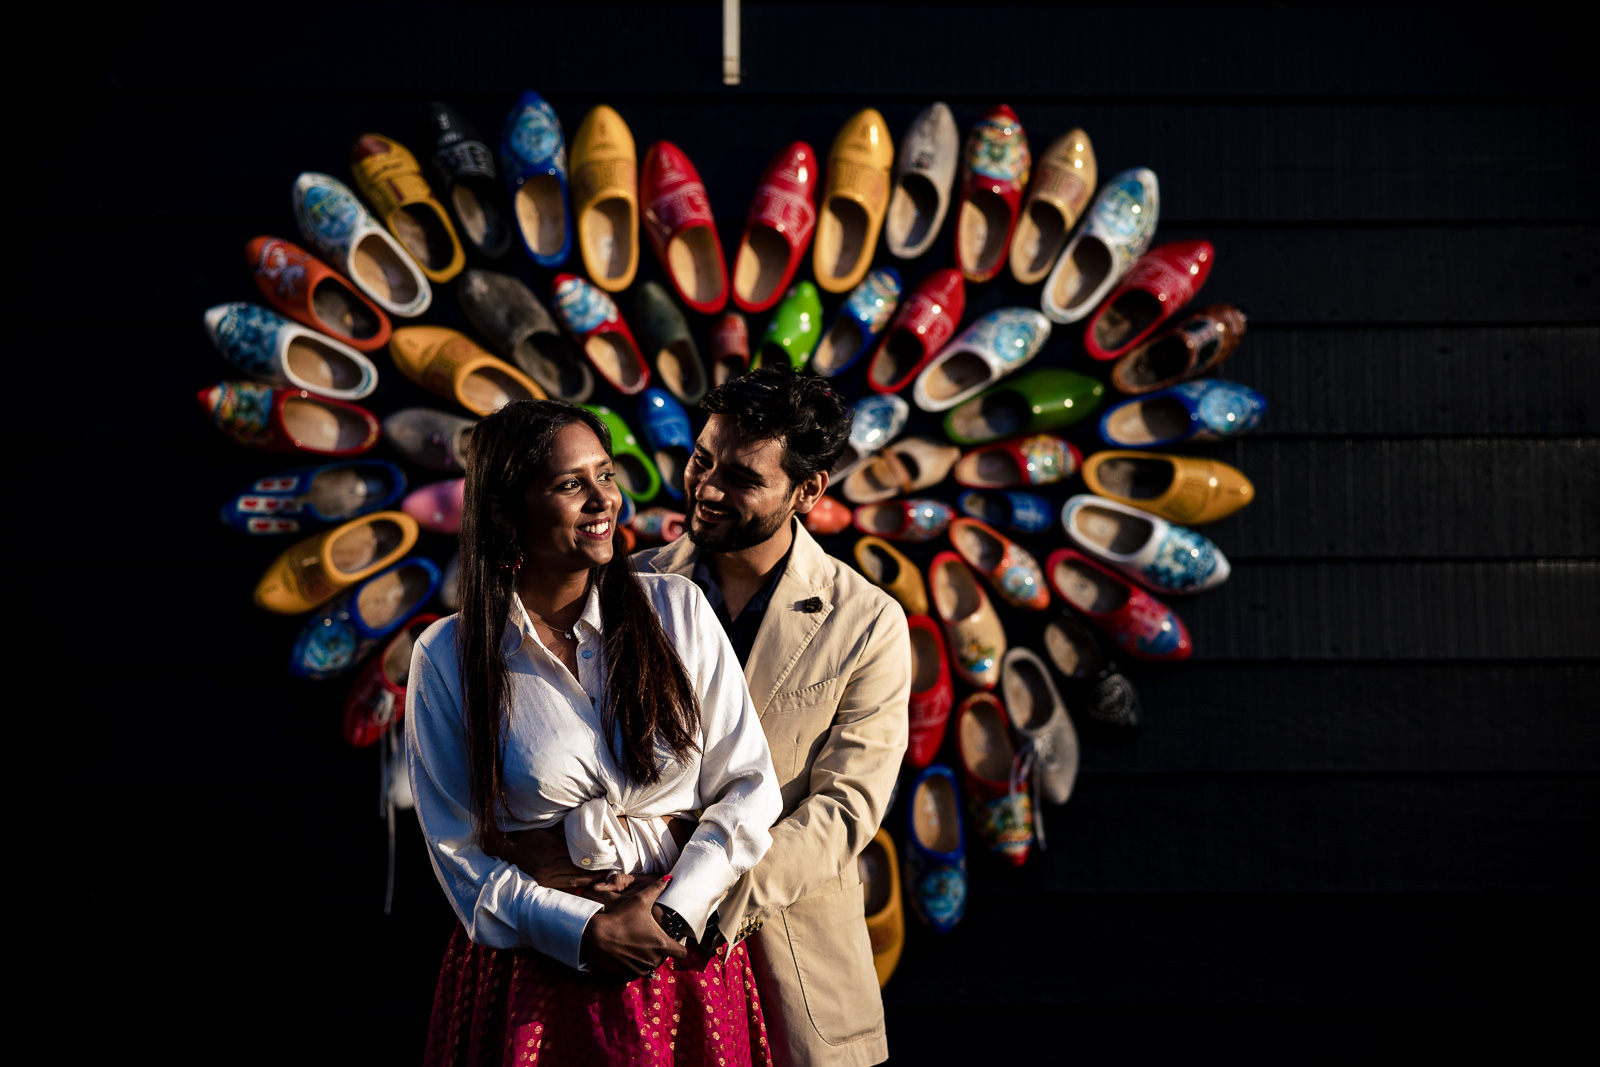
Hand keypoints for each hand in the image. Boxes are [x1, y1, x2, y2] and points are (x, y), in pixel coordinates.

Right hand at [485, 826, 609, 895]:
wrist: (501, 849)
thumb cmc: (523, 835)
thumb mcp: (543, 828)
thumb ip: (563, 829)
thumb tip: (584, 826)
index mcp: (550, 850)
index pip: (580, 855)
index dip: (597, 855)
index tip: (611, 853)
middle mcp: (549, 867)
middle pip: (580, 869)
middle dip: (598, 869)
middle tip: (615, 866)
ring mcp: (545, 878)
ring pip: (575, 881)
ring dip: (591, 879)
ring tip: (607, 877)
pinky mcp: (542, 885)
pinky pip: (565, 887)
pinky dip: (578, 886)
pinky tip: (589, 884)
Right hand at [580, 876, 688, 979]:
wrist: (595, 936)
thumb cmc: (620, 916)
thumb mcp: (639, 900)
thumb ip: (656, 888)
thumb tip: (669, 878)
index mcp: (661, 944)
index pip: (681, 953)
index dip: (678, 945)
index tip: (673, 939)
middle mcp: (653, 960)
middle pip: (663, 957)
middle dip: (659, 949)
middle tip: (649, 937)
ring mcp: (639, 970)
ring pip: (650, 966)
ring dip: (646, 957)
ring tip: (636, 944)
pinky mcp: (626, 976)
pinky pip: (635, 972)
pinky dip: (633, 964)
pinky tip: (626, 952)